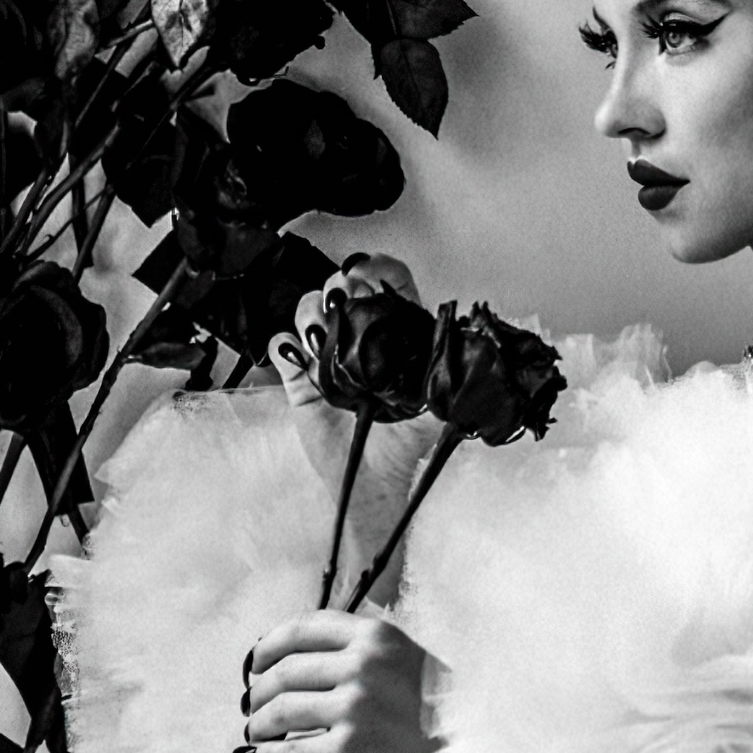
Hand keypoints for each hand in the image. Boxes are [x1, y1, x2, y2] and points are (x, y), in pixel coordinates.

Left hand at [241, 610, 437, 752]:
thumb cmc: (442, 709)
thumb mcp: (407, 658)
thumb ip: (362, 654)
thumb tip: (299, 665)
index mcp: (375, 636)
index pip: (303, 628)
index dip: (269, 645)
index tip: (255, 661)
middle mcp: (362, 665)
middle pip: (286, 670)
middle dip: (259, 689)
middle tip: (251, 703)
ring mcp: (355, 708)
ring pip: (283, 709)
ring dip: (259, 721)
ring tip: (254, 729)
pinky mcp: (349, 751)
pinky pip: (292, 750)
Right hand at [269, 253, 443, 599]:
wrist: (368, 482)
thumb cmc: (403, 449)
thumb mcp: (436, 413)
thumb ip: (451, 382)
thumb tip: (471, 346)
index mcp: (394, 340)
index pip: (388, 286)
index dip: (377, 270)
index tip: (368, 273)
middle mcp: (358, 342)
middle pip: (343, 288)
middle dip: (339, 286)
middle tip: (342, 303)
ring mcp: (327, 357)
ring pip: (310, 309)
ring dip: (309, 314)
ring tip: (319, 342)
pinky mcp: (300, 378)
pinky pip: (281, 346)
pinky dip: (284, 346)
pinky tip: (298, 360)